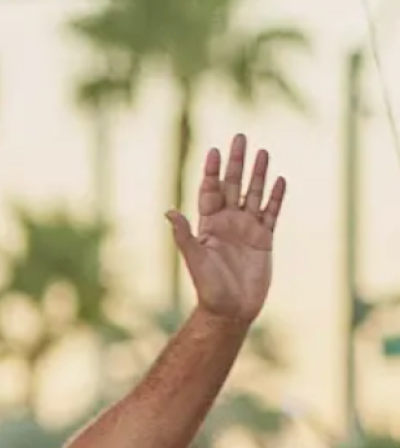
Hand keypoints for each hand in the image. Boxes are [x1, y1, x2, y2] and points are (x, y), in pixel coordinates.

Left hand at [168, 133, 285, 324]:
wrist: (231, 309)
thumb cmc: (208, 287)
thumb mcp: (194, 258)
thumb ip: (183, 234)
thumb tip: (168, 211)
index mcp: (209, 226)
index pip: (210, 191)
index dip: (212, 172)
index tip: (214, 150)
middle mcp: (228, 224)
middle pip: (233, 186)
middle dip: (236, 163)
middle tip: (240, 137)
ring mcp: (247, 230)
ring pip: (254, 194)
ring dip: (258, 174)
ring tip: (263, 151)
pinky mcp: (265, 239)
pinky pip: (272, 213)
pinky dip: (276, 197)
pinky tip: (280, 179)